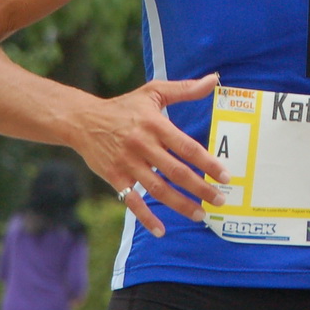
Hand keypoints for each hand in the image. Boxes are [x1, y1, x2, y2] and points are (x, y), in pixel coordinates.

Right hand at [72, 74, 228, 236]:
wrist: (83, 120)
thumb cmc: (125, 107)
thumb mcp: (154, 92)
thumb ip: (185, 89)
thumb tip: (214, 80)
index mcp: (155, 124)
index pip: (186, 147)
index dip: (207, 162)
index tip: (225, 175)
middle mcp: (143, 145)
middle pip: (175, 171)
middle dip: (200, 188)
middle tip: (220, 200)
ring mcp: (128, 164)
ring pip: (157, 189)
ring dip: (180, 204)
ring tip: (200, 215)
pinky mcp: (114, 178)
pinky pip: (132, 202)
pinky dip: (146, 217)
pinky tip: (161, 230)